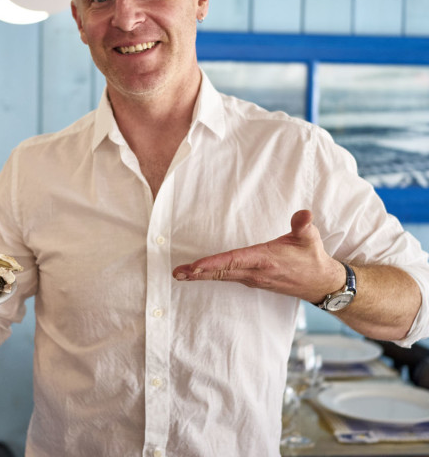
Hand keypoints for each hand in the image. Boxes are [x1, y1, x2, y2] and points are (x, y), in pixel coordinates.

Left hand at [172, 210, 343, 302]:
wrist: (320, 284)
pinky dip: (212, 276)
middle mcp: (256, 272)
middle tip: (178, 273)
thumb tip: (304, 214)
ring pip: (223, 277)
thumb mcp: (311, 239)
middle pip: (222, 272)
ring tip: (181, 274)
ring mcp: (253, 279)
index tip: (196, 266)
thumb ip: (304, 225)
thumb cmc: (312, 258)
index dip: (214, 263)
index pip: (235, 261)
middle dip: (198, 273)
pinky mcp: (253, 280)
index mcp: (266, 260)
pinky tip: (199, 274)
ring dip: (201, 275)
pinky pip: (228, 278)